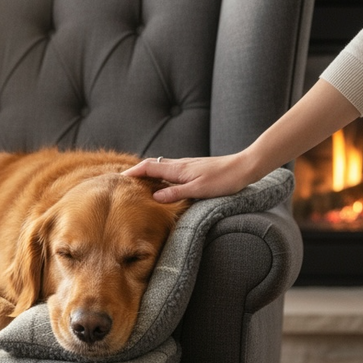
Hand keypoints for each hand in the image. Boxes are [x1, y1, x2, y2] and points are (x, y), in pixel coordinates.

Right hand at [123, 154, 256, 202]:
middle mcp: (180, 165)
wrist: (245, 167)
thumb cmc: (224, 179)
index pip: (148, 167)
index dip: (132, 173)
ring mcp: (187, 166)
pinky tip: (163, 185)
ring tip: (138, 186)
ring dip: (148, 175)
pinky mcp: (194, 169)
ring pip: (161, 168)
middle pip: (151, 166)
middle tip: (123, 183)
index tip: (118, 179)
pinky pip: (171, 172)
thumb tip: (154, 197)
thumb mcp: (199, 190)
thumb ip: (176, 193)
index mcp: (178, 169)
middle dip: (136, 173)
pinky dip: (160, 177)